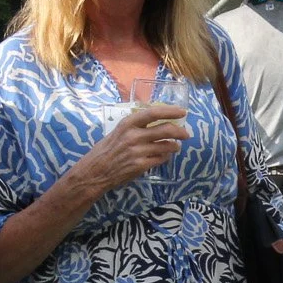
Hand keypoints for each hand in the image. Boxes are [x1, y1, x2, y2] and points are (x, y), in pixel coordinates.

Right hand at [69, 103, 191, 195]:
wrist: (96, 171)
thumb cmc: (106, 150)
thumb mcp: (118, 131)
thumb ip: (135, 126)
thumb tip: (156, 120)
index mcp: (127, 124)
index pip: (153, 113)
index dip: (170, 111)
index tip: (182, 111)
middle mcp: (134, 136)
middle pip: (165, 129)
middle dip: (180, 131)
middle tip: (186, 134)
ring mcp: (138, 151)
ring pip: (167, 145)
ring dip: (175, 146)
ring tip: (176, 146)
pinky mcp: (141, 165)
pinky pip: (161, 158)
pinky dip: (166, 156)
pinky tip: (165, 156)